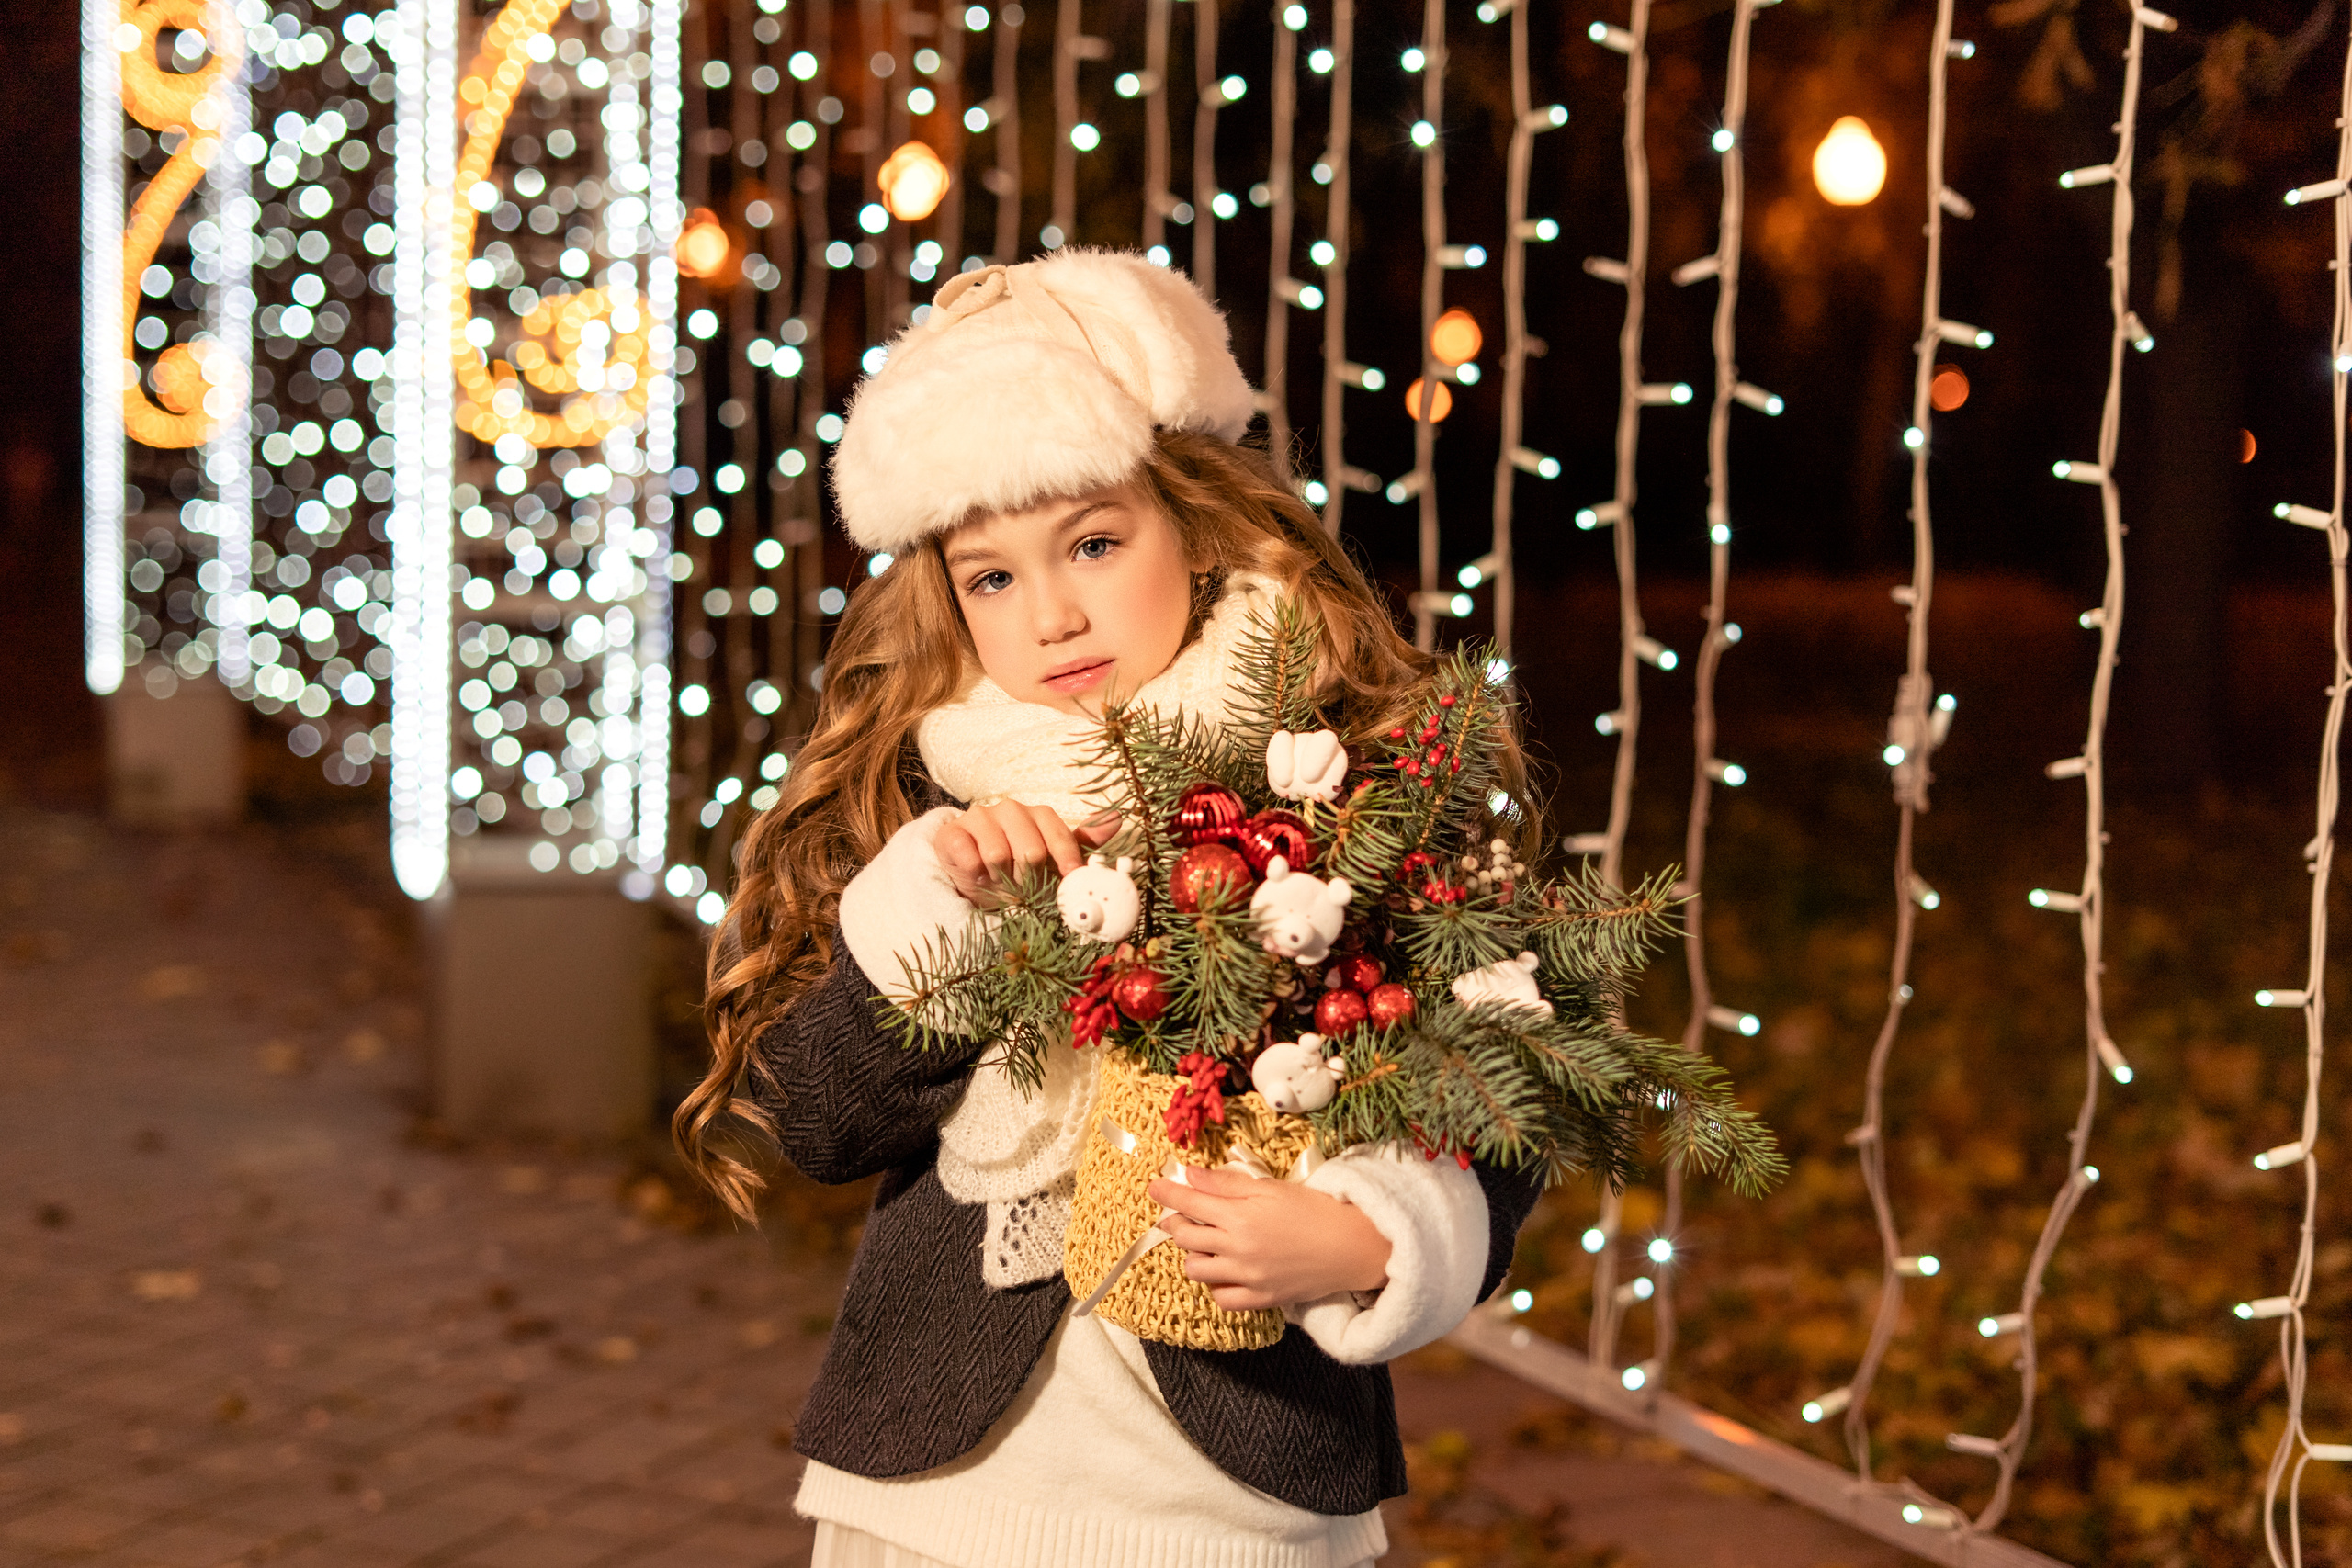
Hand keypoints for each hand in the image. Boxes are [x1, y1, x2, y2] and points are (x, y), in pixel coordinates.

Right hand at [934, 802, 1118, 902]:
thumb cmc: (1018, 868)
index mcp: (1040, 815)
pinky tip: (976, 875)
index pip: (1059, 836)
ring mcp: (979, 817)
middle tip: (1022, 889)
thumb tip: (1117, 820)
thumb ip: (1082, 842)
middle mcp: (1011, 809)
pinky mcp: (952, 832)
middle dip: (1028, 879)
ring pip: (998, 855)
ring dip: (1000, 880)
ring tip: (998, 881)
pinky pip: (968, 857)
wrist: (972, 874)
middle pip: (1030, 850)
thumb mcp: (1052, 860)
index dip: (1066, 860)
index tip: (1070, 879)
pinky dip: (975, 875)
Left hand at [1148, 1165, 1391, 1311]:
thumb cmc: (1313, 1209)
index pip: (1188, 1203)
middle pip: (1185, 1237)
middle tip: (1179, 1213)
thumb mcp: (1269, 1187)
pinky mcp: (1260, 1299)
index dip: (1166, 1193)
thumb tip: (1189, 1175)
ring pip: (1196, 1270)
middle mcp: (1236, 1248)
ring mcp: (1247, 1277)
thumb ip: (1226, 1183)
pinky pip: (1221, 1298)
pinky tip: (1223, 1270)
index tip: (1154, 1186)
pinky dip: (1216, 1284)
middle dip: (1175, 1222)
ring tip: (1205, 1242)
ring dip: (1193, 1254)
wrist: (1351, 1245)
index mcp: (1239, 1215)